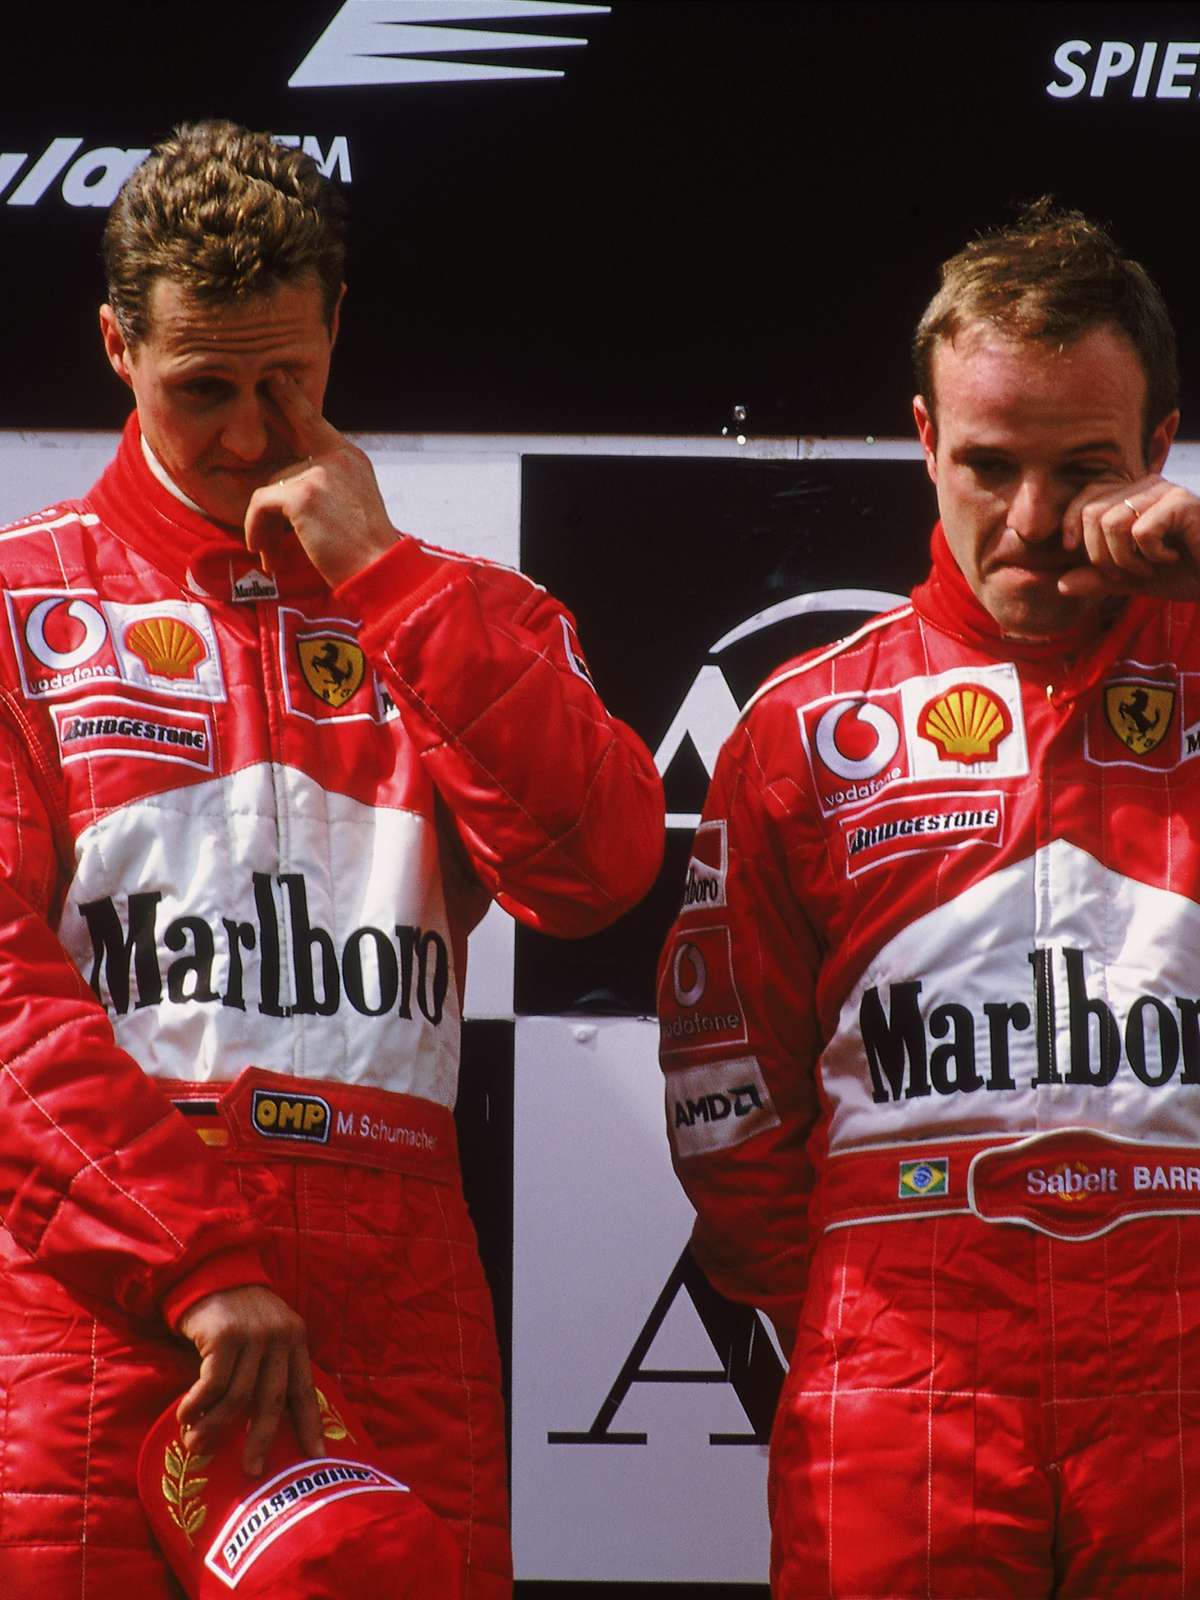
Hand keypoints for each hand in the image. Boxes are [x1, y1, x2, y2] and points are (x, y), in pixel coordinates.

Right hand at [175, 1285, 324, 1475]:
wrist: (209, 1272)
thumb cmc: (235, 1312)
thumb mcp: (265, 1333)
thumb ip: (269, 1367)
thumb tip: (261, 1424)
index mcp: (295, 1339)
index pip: (305, 1389)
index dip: (311, 1425)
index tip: (317, 1457)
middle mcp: (279, 1337)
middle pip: (273, 1400)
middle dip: (261, 1439)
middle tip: (253, 1470)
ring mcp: (252, 1335)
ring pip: (237, 1397)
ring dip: (215, 1427)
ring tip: (197, 1444)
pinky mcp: (224, 1336)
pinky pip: (211, 1384)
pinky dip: (197, 1406)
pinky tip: (185, 1417)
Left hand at [244, 371, 396, 586]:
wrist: (379, 568)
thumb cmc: (366, 550)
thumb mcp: (353, 506)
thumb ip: (328, 486)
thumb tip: (289, 488)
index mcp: (351, 457)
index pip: (314, 420)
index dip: (292, 399)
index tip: (275, 378)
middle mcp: (337, 456)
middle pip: (283, 459)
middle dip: (267, 468)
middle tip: (253, 445)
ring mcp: (319, 472)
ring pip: (270, 489)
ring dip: (264, 526)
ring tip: (271, 555)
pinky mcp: (302, 494)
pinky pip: (260, 505)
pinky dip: (256, 530)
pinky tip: (265, 554)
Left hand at [1059, 474, 1199, 601]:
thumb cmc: (1183, 572)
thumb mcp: (1132, 580)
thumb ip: (1098, 580)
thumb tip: (1060, 585)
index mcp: (1129, 495)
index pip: (1084, 500)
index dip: (1071, 526)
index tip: (1072, 551)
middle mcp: (1145, 485)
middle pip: (1092, 514)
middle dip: (1101, 555)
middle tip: (1128, 572)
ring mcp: (1164, 490)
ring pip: (1112, 523)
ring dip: (1126, 559)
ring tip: (1150, 567)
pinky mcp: (1181, 502)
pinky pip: (1140, 531)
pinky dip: (1150, 556)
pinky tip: (1172, 557)